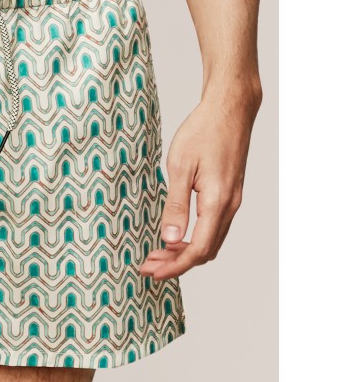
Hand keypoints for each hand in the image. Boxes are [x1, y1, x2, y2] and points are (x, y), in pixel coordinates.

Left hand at [140, 81, 260, 280]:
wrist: (230, 109)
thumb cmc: (203, 131)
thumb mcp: (180, 166)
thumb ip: (176, 205)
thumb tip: (169, 239)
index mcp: (217, 202)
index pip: (197, 250)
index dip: (174, 266)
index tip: (151, 272)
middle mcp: (229, 206)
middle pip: (205, 251)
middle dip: (176, 264)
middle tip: (148, 266)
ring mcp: (232, 200)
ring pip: (210, 241)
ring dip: (185, 253)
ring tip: (157, 254)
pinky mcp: (229, 194)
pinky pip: (213, 227)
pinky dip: (194, 239)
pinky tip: (175, 235)